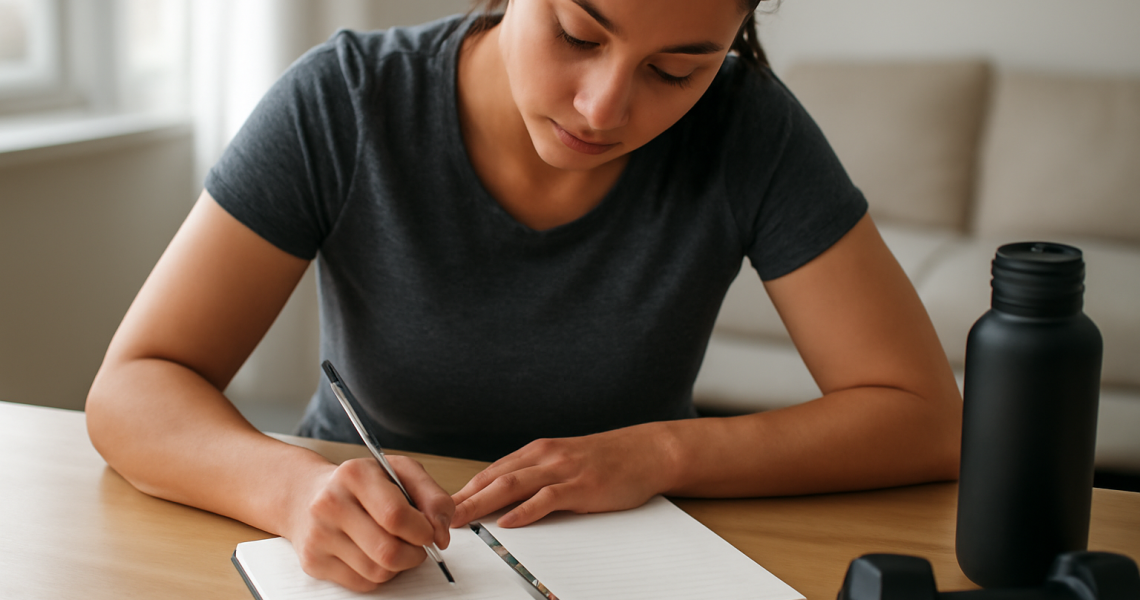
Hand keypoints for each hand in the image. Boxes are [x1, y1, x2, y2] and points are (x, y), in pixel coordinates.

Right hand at [283, 456, 454, 591]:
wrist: (307, 494)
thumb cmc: (361, 484)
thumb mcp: (400, 472)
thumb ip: (432, 496)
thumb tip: (441, 532)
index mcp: (354, 475)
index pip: (396, 516)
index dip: (423, 530)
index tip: (431, 532)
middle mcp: (330, 503)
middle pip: (388, 551)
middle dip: (415, 554)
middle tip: (419, 546)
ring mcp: (318, 535)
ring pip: (378, 571)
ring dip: (399, 566)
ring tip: (397, 546)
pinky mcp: (313, 561)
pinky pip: (362, 583)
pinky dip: (379, 575)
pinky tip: (375, 555)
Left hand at [450, 423, 678, 527]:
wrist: (646, 451)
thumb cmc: (606, 461)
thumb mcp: (564, 463)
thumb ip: (537, 477)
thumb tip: (504, 500)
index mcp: (537, 452)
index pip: (491, 471)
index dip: (464, 490)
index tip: (440, 506)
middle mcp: (545, 456)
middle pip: (494, 478)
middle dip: (463, 498)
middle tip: (436, 516)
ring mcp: (563, 470)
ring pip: (513, 485)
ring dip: (483, 503)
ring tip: (461, 519)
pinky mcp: (581, 485)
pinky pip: (547, 498)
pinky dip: (525, 510)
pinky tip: (508, 521)